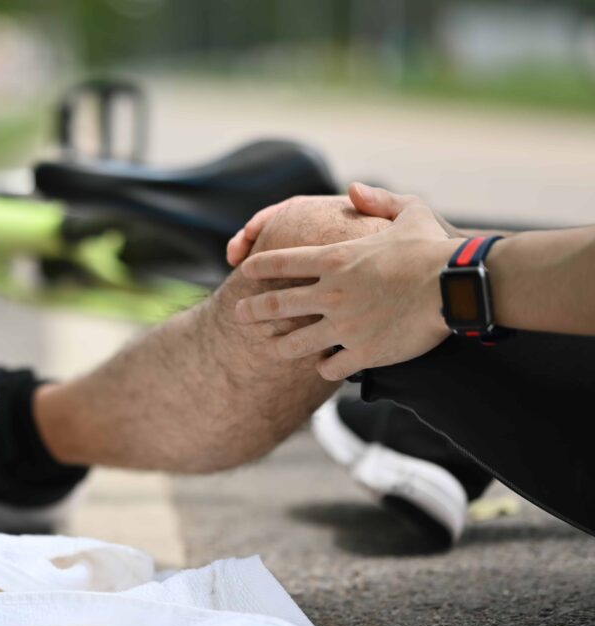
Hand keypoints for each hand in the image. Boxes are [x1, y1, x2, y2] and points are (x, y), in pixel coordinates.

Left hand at [235, 186, 460, 380]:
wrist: (456, 287)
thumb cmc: (435, 248)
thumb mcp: (409, 210)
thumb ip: (377, 199)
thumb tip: (352, 189)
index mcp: (334, 259)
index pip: (280, 262)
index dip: (257, 266)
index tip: (244, 270)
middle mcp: (331, 293)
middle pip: (276, 305)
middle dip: (252, 311)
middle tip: (238, 315)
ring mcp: (343, 326)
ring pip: (295, 343)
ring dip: (281, 346)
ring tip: (272, 348)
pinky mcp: (362, 352)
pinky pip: (329, 367)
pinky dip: (324, 367)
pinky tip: (324, 366)